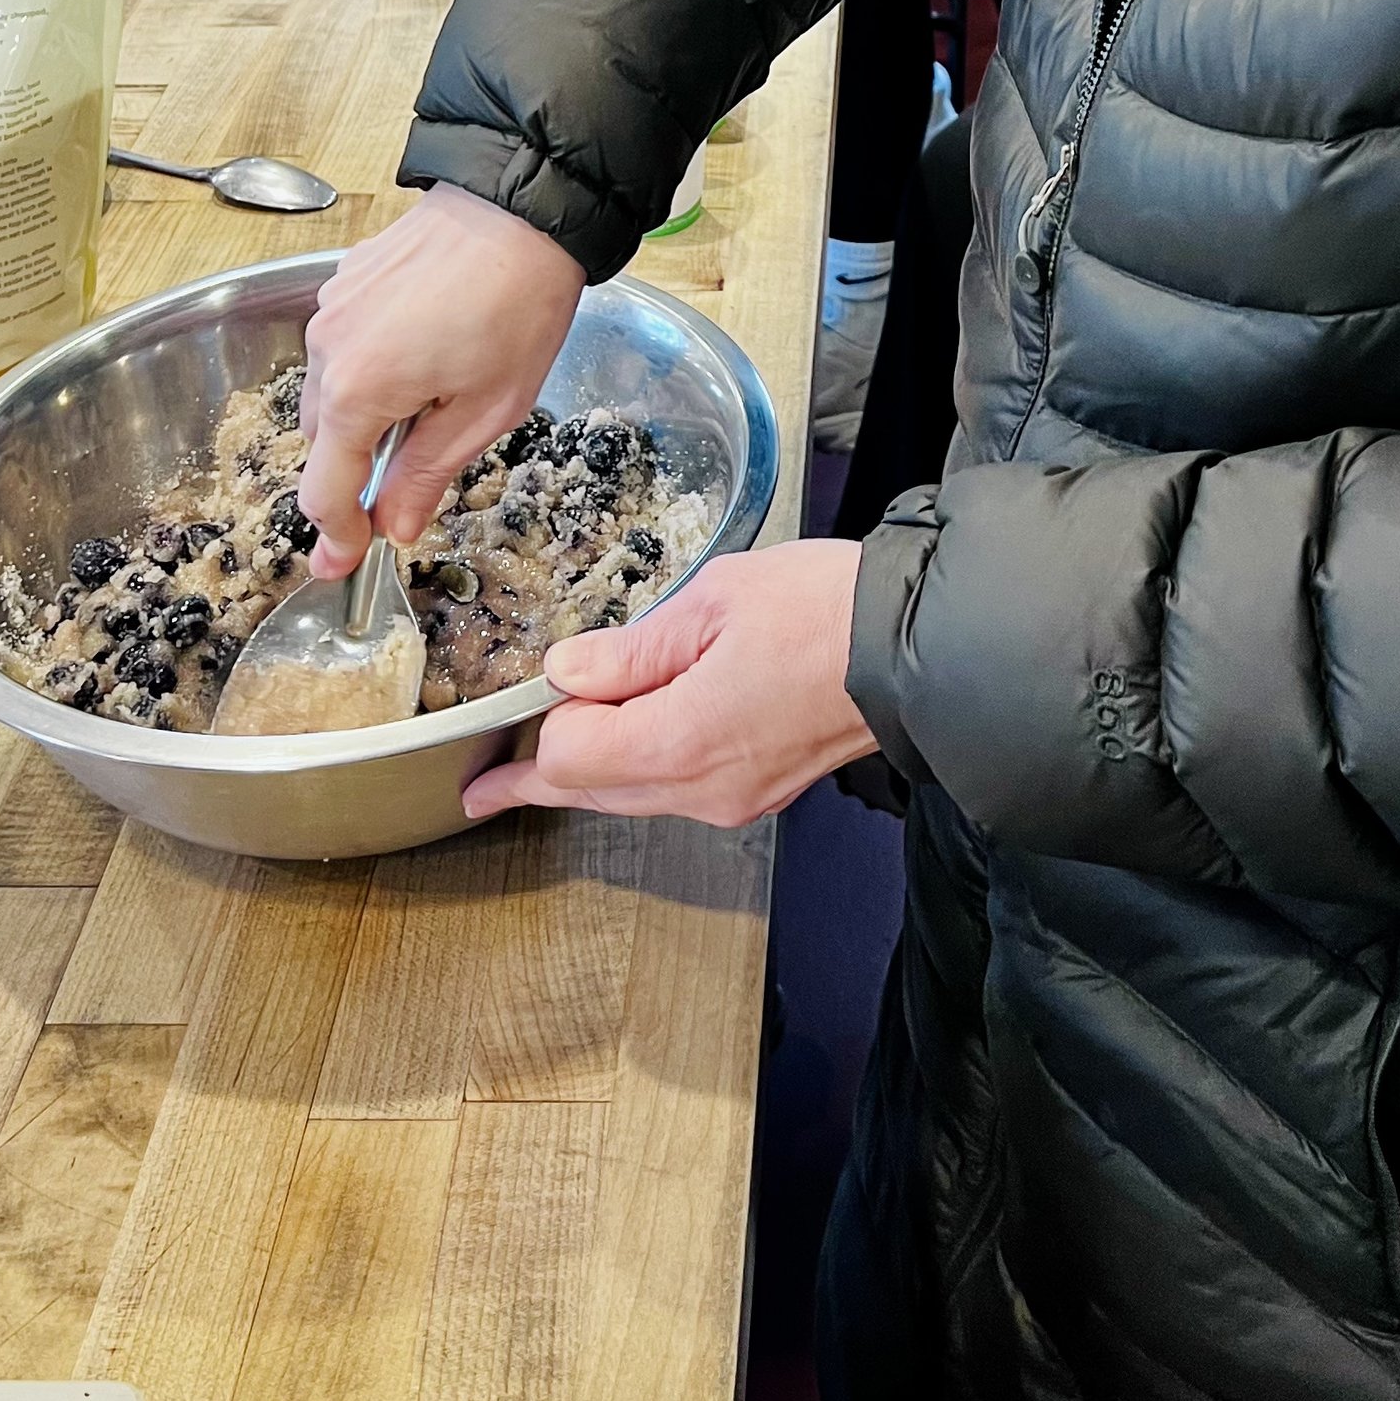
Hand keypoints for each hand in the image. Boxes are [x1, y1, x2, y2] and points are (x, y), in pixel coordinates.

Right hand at [299, 185, 584, 571]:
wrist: (522, 207)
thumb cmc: (516, 306)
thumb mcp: (484, 411)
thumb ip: (425, 474)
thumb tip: (392, 526)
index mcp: (356, 393)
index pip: (324, 490)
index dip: (336, 536)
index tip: (344, 565)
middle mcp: (327, 349)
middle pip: (322, 440)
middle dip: (356, 469)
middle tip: (402, 486)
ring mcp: (331, 308)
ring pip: (331, 388)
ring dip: (364, 413)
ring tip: (432, 401)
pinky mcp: (346, 279)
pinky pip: (344, 343)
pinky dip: (370, 365)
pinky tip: (425, 352)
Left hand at [463, 537, 874, 829]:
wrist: (913, 645)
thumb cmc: (824, 612)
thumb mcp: (714, 601)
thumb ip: (632, 646)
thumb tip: (568, 671)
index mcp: (679, 741)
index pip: (568, 757)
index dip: (541, 722)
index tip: (523, 700)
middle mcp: (702, 789)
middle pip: (592, 795)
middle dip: (539, 779)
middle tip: (486, 787)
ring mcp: (734, 798)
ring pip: (633, 799)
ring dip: (591, 775)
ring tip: (544, 762)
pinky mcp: (759, 791)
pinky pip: (677, 791)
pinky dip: (641, 770)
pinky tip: (632, 739)